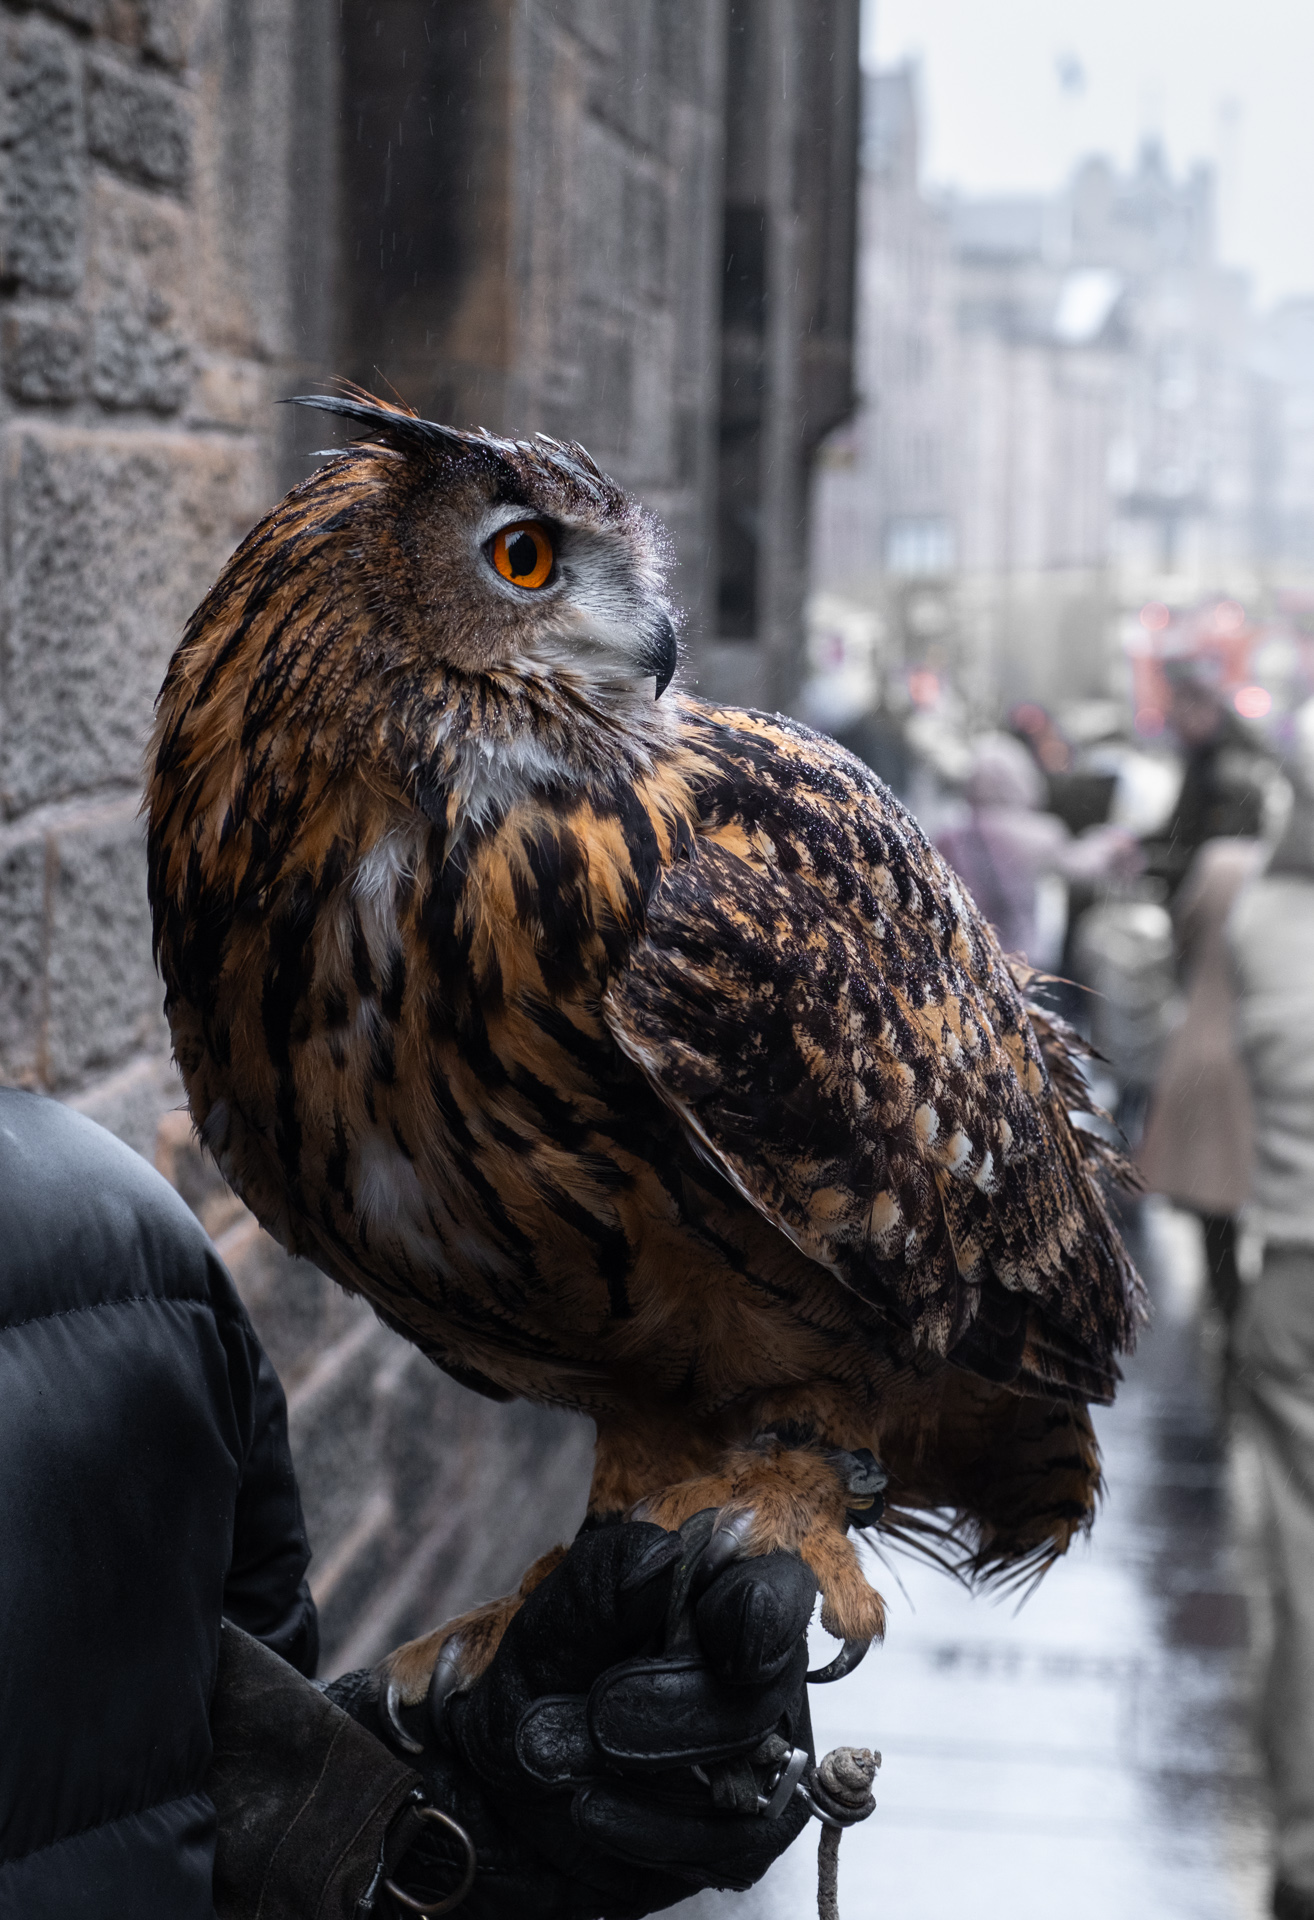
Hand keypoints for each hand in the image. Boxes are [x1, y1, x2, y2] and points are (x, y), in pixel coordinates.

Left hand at [329, 1521, 816, 1918]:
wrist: (495, 1786)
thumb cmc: (535, 1683)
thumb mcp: (554, 1618)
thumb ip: (612, 1575)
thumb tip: (672, 1558)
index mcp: (719, 1598)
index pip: (781, 1593)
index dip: (759, 1613)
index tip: (713, 1632)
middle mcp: (755, 1673)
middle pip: (763, 1692)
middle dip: (675, 1708)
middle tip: (598, 1712)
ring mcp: (758, 1757)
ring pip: (755, 1774)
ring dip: (656, 1777)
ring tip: (570, 1769)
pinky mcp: (743, 1830)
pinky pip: (734, 1844)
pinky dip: (656, 1835)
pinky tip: (591, 1811)